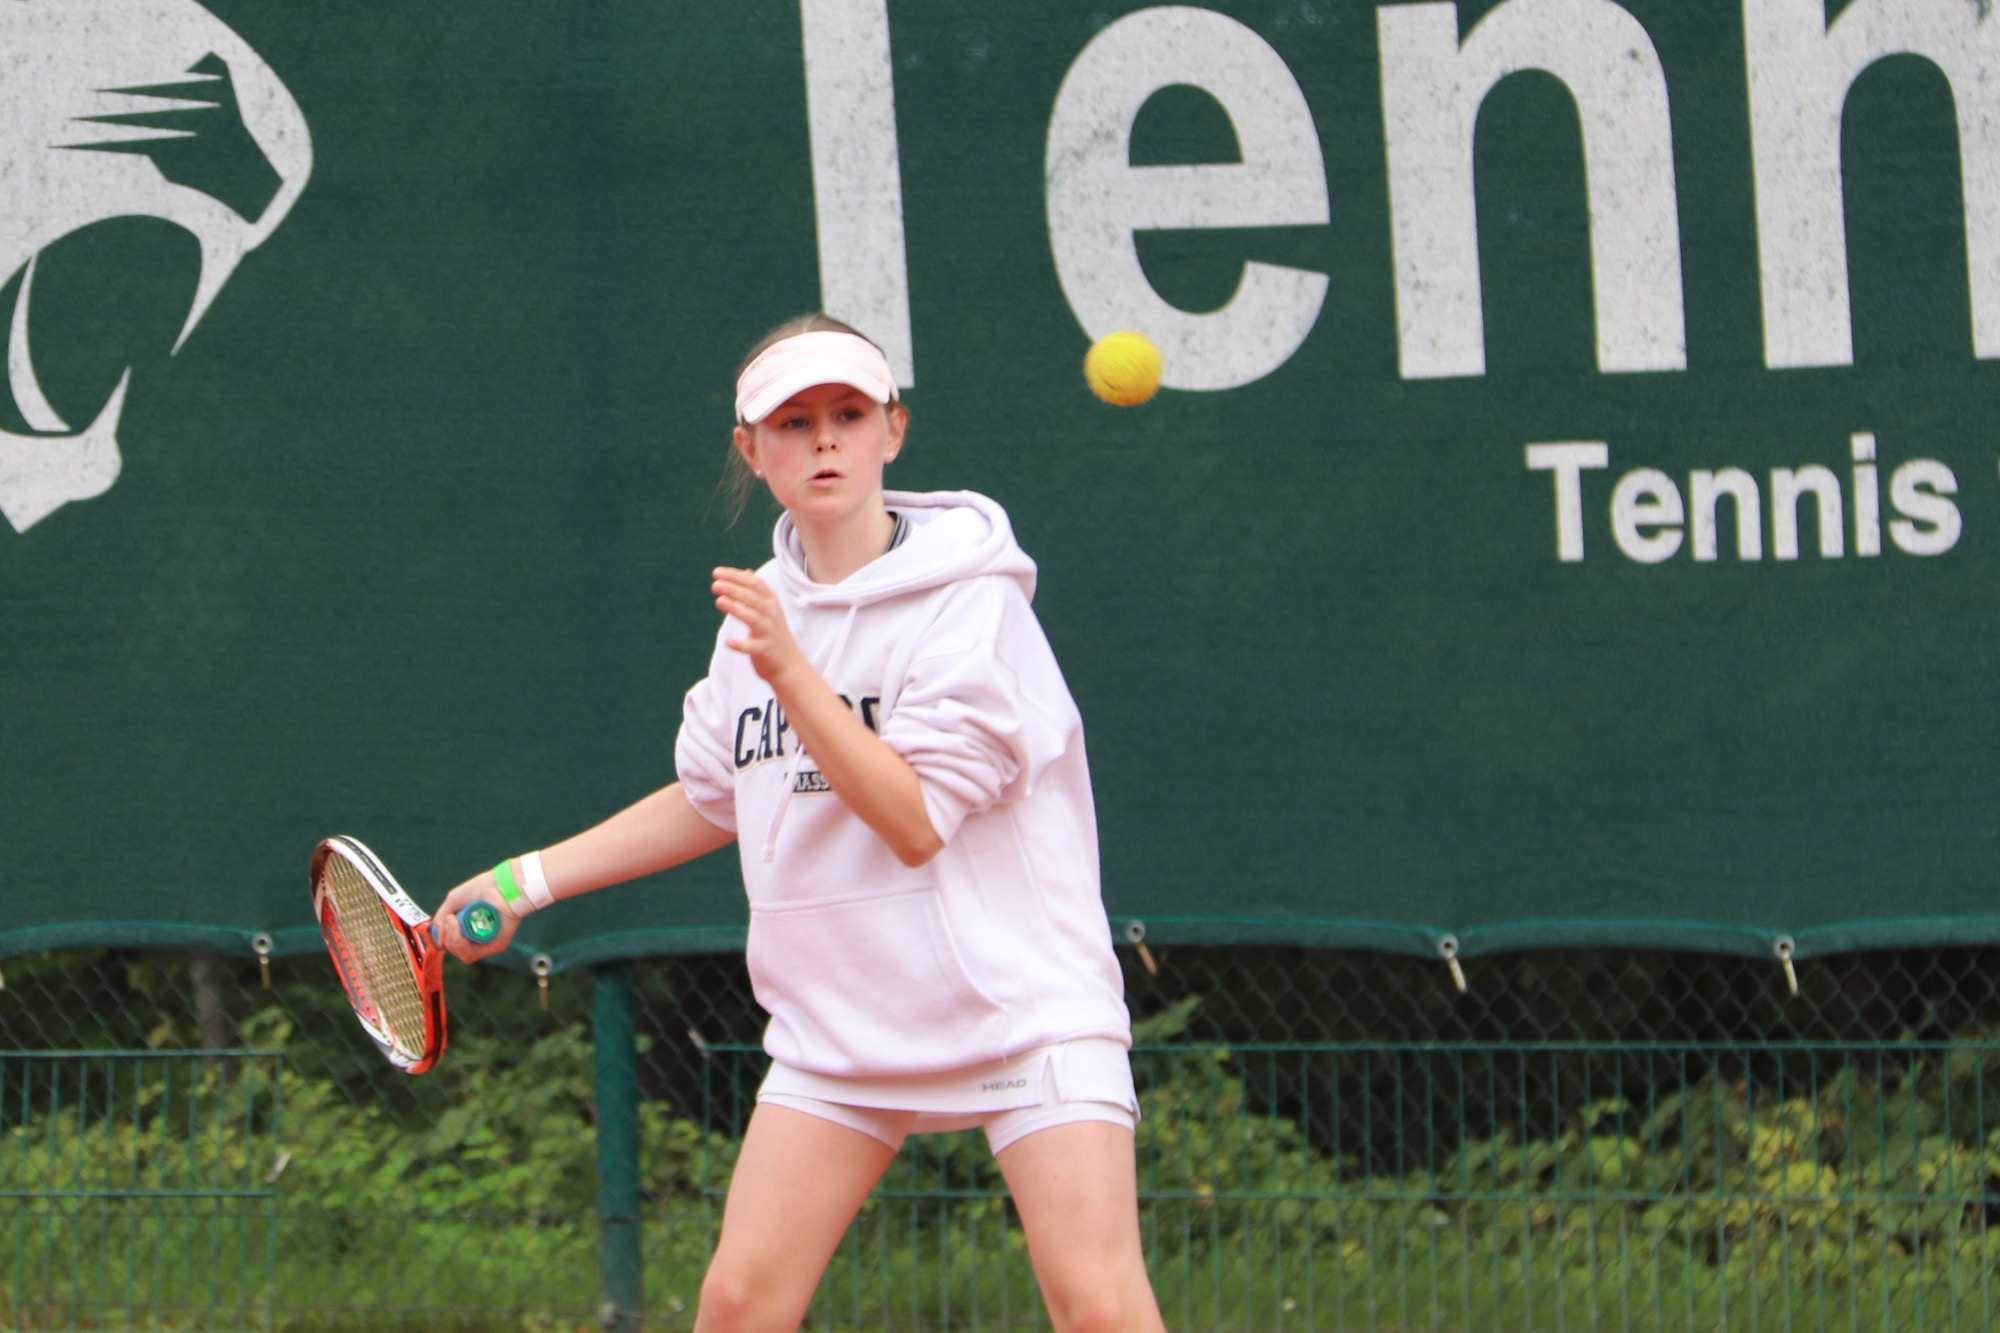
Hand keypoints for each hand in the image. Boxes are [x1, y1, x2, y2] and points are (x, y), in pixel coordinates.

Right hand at [433, 869, 522, 962]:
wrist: (500, 885)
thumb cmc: (479, 889)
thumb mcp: (452, 902)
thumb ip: (440, 921)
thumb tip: (439, 942)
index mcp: (468, 927)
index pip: (451, 942)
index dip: (444, 936)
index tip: (445, 921)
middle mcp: (478, 937)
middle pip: (455, 949)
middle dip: (447, 936)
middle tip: (450, 919)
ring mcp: (486, 943)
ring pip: (461, 954)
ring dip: (451, 938)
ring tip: (453, 921)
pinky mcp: (495, 946)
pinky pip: (470, 955)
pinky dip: (459, 942)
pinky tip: (459, 926)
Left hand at [713, 567, 804, 684]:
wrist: (789, 664)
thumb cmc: (774, 634)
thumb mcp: (769, 609)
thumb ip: (756, 592)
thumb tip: (746, 572)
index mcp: (771, 603)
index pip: (755, 584)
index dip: (736, 576)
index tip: (717, 572)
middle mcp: (772, 615)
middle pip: (752, 598)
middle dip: (734, 589)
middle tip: (715, 584)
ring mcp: (769, 632)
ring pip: (752, 618)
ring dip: (736, 609)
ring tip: (719, 601)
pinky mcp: (764, 650)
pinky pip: (752, 647)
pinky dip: (740, 644)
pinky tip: (728, 642)